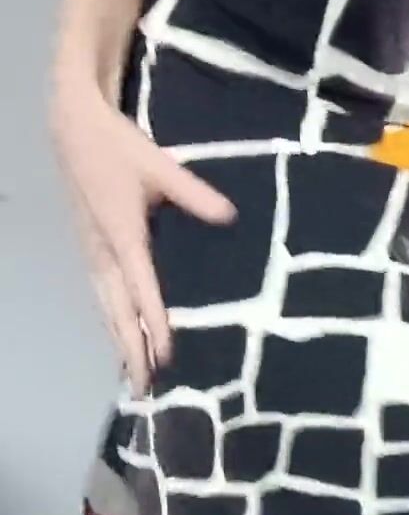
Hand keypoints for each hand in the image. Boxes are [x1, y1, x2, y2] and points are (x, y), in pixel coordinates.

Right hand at [51, 79, 236, 395]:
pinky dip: (112, 320)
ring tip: (134, 374)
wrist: (72, 128)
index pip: (142, 291)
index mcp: (122, 236)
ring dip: (120, 340)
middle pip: (118, 311)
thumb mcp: (159, 166)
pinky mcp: (90, 248)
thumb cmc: (118, 147)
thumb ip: (194, 194)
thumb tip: (229, 216)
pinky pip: (101, 295)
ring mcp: (92, 252)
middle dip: (131, 350)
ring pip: (106, 307)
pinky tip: (122, 334)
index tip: (166, 356)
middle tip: (145, 387)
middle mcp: (104, 252)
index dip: (155, 325)